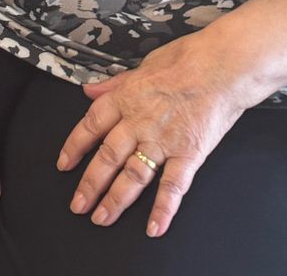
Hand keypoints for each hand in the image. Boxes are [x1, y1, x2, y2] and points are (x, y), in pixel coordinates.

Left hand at [56, 33, 255, 236]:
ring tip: (102, 218)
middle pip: (108, 156)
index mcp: (126, 97)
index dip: (75, 146)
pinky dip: (163, 209)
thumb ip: (116, 84)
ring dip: (116, 200)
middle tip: (78, 205)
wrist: (223, 66)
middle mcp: (139, 121)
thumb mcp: (144, 64)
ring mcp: (163, 140)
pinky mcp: (189, 153)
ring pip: (133, 175)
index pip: (91, 125)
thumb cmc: (186, 59)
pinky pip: (173, 186)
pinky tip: (154, 228)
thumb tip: (90, 91)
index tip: (63, 164)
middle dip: (90, 184)